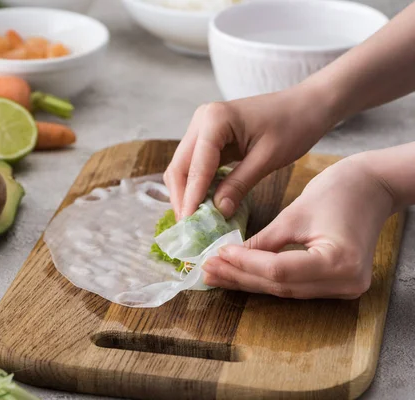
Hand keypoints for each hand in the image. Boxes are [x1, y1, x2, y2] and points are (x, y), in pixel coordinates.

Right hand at [164, 83, 337, 220]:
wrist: (308, 105)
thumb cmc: (294, 126)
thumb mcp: (267, 159)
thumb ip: (239, 185)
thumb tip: (217, 212)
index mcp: (214, 120)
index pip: (196, 167)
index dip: (191, 198)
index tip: (188, 225)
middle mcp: (201, 120)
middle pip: (179, 167)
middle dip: (182, 198)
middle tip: (187, 228)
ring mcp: (203, 127)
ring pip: (183, 167)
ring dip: (186, 193)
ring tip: (193, 221)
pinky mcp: (209, 136)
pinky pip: (195, 164)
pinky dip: (197, 185)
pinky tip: (203, 204)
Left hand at [202, 155, 395, 298]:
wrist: (373, 187)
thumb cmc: (339, 189)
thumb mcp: (294, 214)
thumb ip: (263, 241)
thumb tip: (228, 256)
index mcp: (339, 261)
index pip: (279, 271)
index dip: (244, 264)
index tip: (216, 254)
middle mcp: (345, 282)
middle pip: (280, 286)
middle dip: (239, 277)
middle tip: (206, 269)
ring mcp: (344, 288)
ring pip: (285, 290)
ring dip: (248, 281)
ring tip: (216, 273)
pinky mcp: (337, 284)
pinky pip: (295, 285)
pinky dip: (266, 280)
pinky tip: (240, 274)